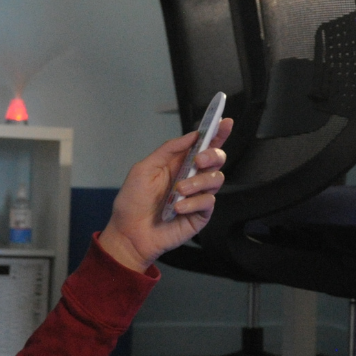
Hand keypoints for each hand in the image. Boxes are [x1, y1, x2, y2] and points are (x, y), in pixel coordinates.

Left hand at [97, 119, 232, 272]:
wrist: (129, 233)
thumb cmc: (133, 202)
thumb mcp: (144, 169)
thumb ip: (168, 150)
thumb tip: (192, 135)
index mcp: (178, 163)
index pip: (203, 145)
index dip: (217, 133)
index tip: (225, 121)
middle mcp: (192, 177)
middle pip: (217, 159)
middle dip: (212, 155)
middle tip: (199, 160)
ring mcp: (197, 196)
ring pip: (216, 179)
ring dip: (198, 182)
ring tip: (179, 190)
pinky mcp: (200, 215)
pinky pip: (208, 202)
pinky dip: (194, 203)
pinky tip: (178, 208)